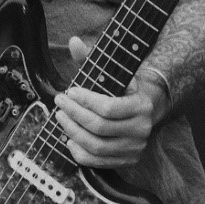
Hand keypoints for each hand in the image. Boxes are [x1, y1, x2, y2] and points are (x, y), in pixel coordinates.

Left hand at [54, 37, 164, 167]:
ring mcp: (134, 148)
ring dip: (72, 132)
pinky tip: (69, 138)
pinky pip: (97, 162)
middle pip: (99, 128)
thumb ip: (91, 58)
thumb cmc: (121, 90)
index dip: (85, 102)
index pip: (109, 108)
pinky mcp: (126, 160)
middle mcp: (142, 129)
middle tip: (60, 103)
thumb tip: (74, 42)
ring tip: (60, 118)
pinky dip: (79, 151)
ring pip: (96, 146)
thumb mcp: (110, 73)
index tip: (69, 92)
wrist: (144, 110)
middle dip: (74, 114)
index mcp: (142, 105)